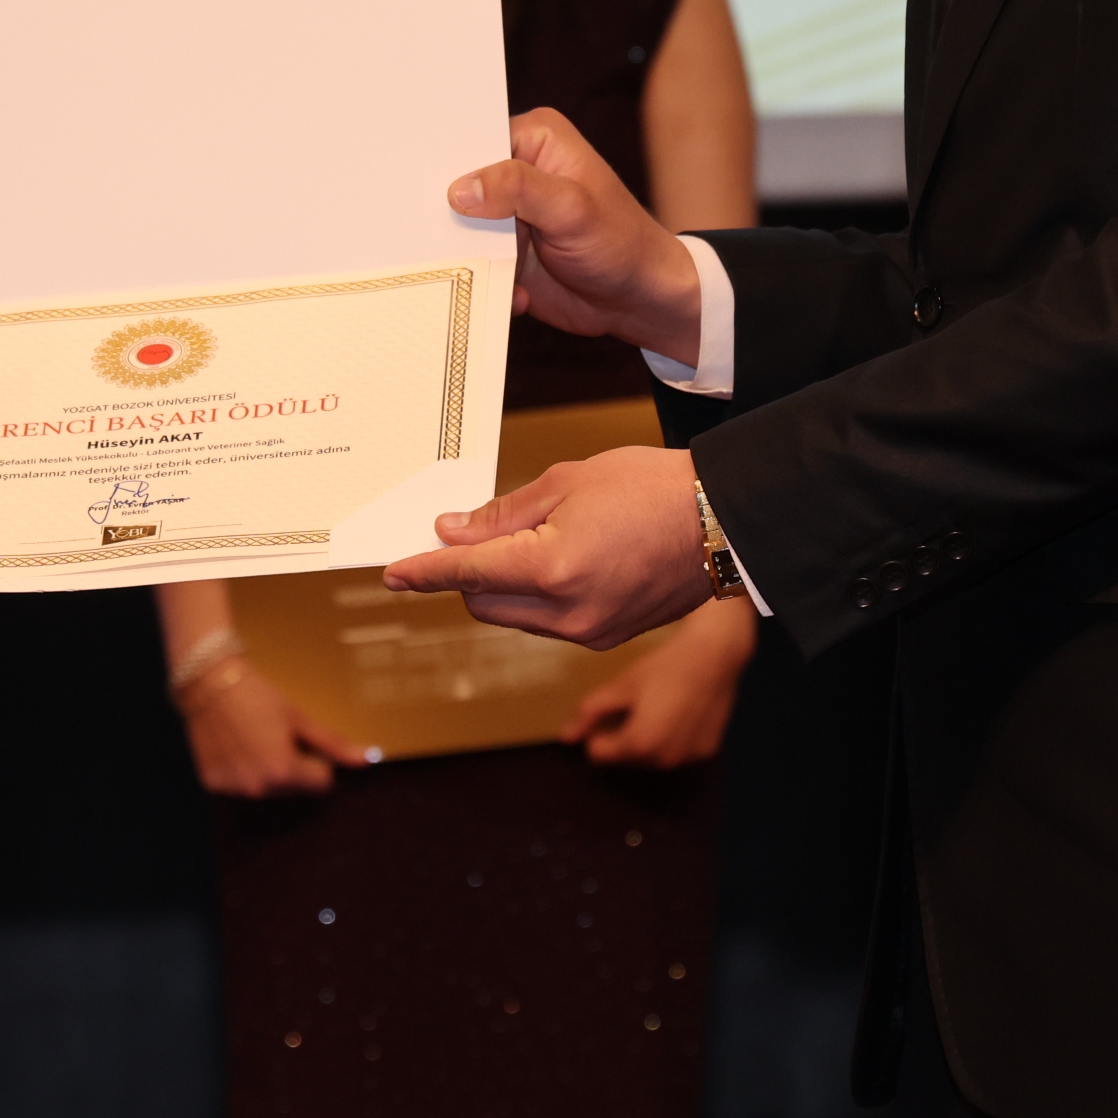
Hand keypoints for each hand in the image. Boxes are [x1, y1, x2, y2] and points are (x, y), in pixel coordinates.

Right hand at [181, 669, 349, 797]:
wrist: (208, 684)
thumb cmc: (258, 697)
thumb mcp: (299, 718)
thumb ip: (333, 744)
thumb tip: (369, 760)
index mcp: (284, 773)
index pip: (321, 783)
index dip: (317, 760)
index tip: (301, 739)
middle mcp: (258, 788)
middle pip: (293, 788)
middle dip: (293, 767)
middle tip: (277, 735)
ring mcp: (233, 788)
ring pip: (267, 787)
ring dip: (267, 770)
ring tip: (255, 737)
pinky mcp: (213, 784)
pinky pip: (239, 784)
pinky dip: (241, 769)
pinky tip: (235, 744)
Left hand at [383, 443, 712, 648]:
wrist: (724, 520)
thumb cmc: (652, 487)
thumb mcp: (570, 481)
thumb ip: (505, 514)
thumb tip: (453, 533)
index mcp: (553, 567)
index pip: (467, 574)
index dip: (424, 573)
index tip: (392, 572)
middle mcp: (567, 611)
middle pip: (482, 604)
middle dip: (467, 575)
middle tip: (470, 537)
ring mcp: (589, 631)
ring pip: (514, 617)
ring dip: (503, 587)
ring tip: (533, 540)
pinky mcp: (606, 637)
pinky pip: (548, 623)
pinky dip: (538, 597)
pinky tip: (561, 561)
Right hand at [448, 109, 703, 363]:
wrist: (639, 300)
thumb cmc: (621, 242)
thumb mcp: (572, 209)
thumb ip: (517, 189)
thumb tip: (460, 188)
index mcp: (535, 138)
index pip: (475, 139)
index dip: (448, 162)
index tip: (423, 187)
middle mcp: (517, 171)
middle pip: (460, 186)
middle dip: (449, 215)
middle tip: (439, 238)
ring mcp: (509, 215)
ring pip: (460, 229)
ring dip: (467, 255)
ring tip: (491, 271)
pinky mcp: (505, 252)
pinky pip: (474, 263)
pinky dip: (486, 281)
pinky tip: (519, 295)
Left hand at [572, 594, 755, 767]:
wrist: (715, 656)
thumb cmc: (663, 668)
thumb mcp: (621, 686)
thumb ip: (590, 713)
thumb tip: (567, 738)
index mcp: (637, 745)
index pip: (598, 756)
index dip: (597, 734)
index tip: (609, 711)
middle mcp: (663, 762)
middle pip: (626, 760)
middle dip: (623, 739)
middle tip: (635, 706)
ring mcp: (687, 760)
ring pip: (652, 760)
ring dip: (647, 742)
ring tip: (658, 708)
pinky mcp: (706, 752)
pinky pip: (678, 754)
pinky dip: (673, 741)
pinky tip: (681, 714)